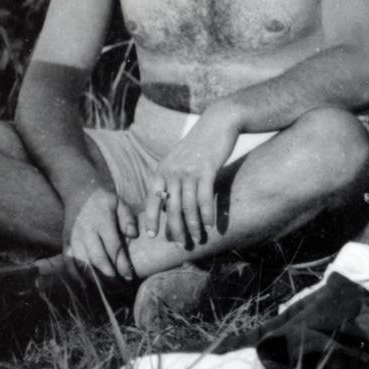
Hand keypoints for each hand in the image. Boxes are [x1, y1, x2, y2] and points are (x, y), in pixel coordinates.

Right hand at [63, 187, 139, 280]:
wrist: (79, 191)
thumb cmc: (104, 201)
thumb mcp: (119, 203)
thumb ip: (128, 218)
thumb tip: (133, 235)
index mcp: (102, 221)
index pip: (114, 247)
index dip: (122, 265)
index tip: (129, 277)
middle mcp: (86, 231)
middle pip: (98, 259)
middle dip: (110, 276)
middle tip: (120, 286)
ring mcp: (74, 237)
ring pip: (83, 263)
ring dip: (95, 279)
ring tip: (107, 289)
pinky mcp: (66, 241)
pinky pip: (68, 261)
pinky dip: (75, 275)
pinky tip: (85, 285)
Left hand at [138, 107, 240, 249]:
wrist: (217, 123)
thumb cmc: (198, 146)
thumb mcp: (178, 161)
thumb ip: (171, 181)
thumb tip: (168, 206)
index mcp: (162, 170)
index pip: (153, 199)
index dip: (152, 218)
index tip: (152, 235)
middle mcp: (171, 171)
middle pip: (171, 207)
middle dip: (175, 228)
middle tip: (181, 245)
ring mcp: (188, 170)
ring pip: (187, 206)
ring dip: (192, 225)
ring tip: (197, 239)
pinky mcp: (205, 170)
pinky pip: (204, 198)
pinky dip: (206, 214)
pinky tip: (210, 226)